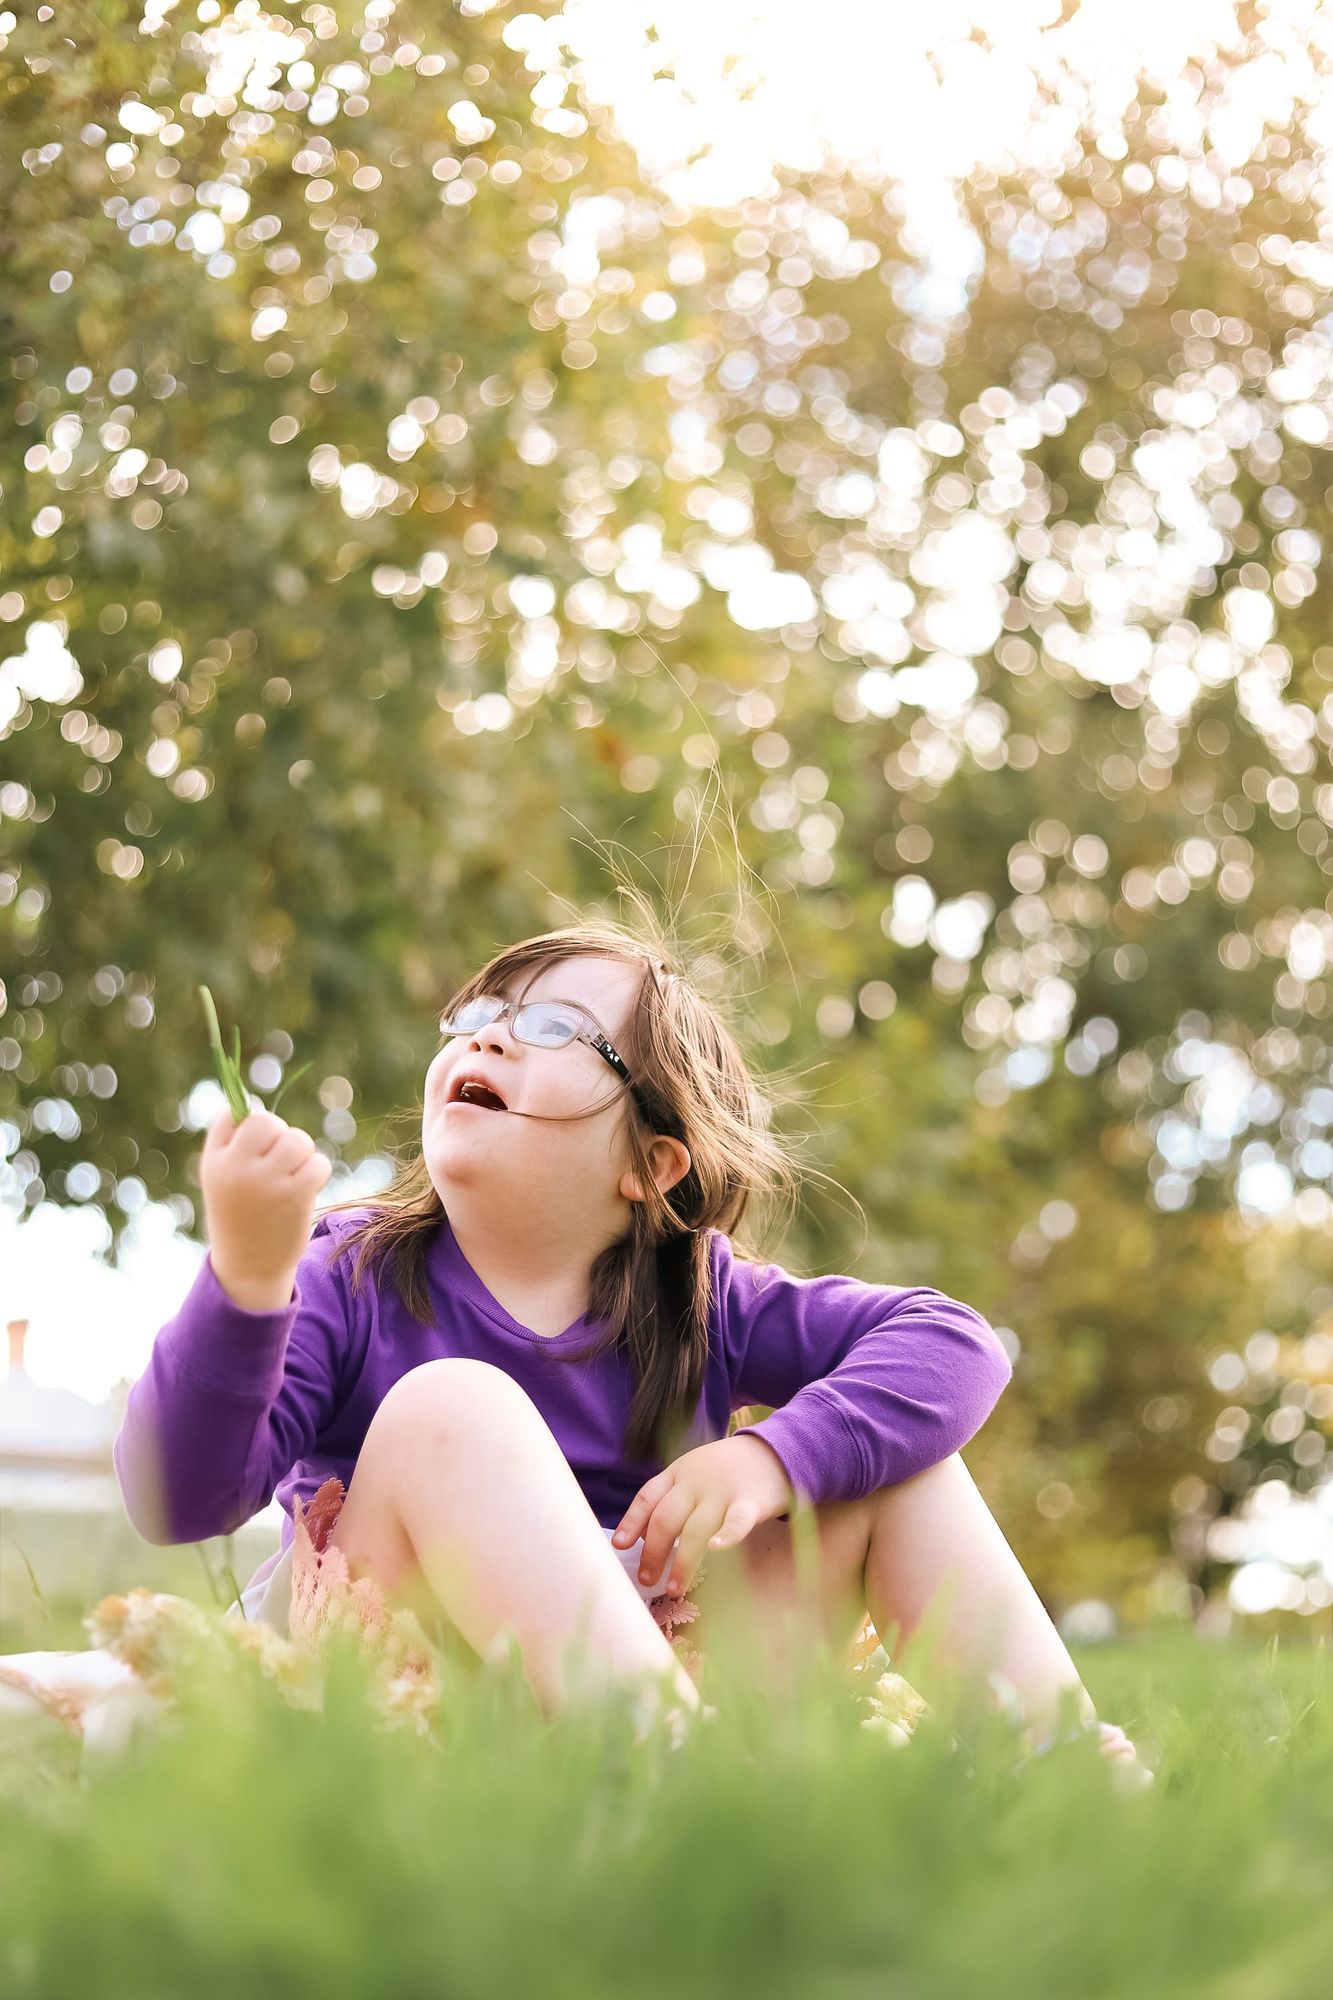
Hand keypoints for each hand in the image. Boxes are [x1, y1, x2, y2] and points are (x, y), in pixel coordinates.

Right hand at [201, 1108, 331, 1311]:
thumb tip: (250, 1102)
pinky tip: (306, 1186)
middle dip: (280, 1134)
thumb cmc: (238, 1213)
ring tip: (292, 1174)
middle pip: (268, 1122)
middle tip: (279, 1158)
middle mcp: (237, 1169)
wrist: (249, 1265)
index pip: (234, 1114)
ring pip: (298, 1141)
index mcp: (215, 1161)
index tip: (255, 1147)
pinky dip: (317, 1170)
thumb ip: (233, 1142)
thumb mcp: (223, 1177)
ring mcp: (267, 1183)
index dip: (251, 1125)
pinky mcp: (296, 1197)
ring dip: (302, 1153)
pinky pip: (318, 1163)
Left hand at [610, 1434, 796, 1598]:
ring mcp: (722, 1492)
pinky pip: (737, 1520)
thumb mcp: (693, 1474)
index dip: (632, 1522)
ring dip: (682, 1561)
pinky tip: (716, 1549)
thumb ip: (670, 1499)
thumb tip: (643, 1536)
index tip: (619, 1546)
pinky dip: (727, 1535)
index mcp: (678, 1473)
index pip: (647, 1497)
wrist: (774, 1450)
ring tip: (673, 1588)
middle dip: (653, 1552)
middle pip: (666, 1519)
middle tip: (646, 1580)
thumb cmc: (727, 1470)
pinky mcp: (751, 1502)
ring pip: (695, 1529)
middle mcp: (695, 1482)